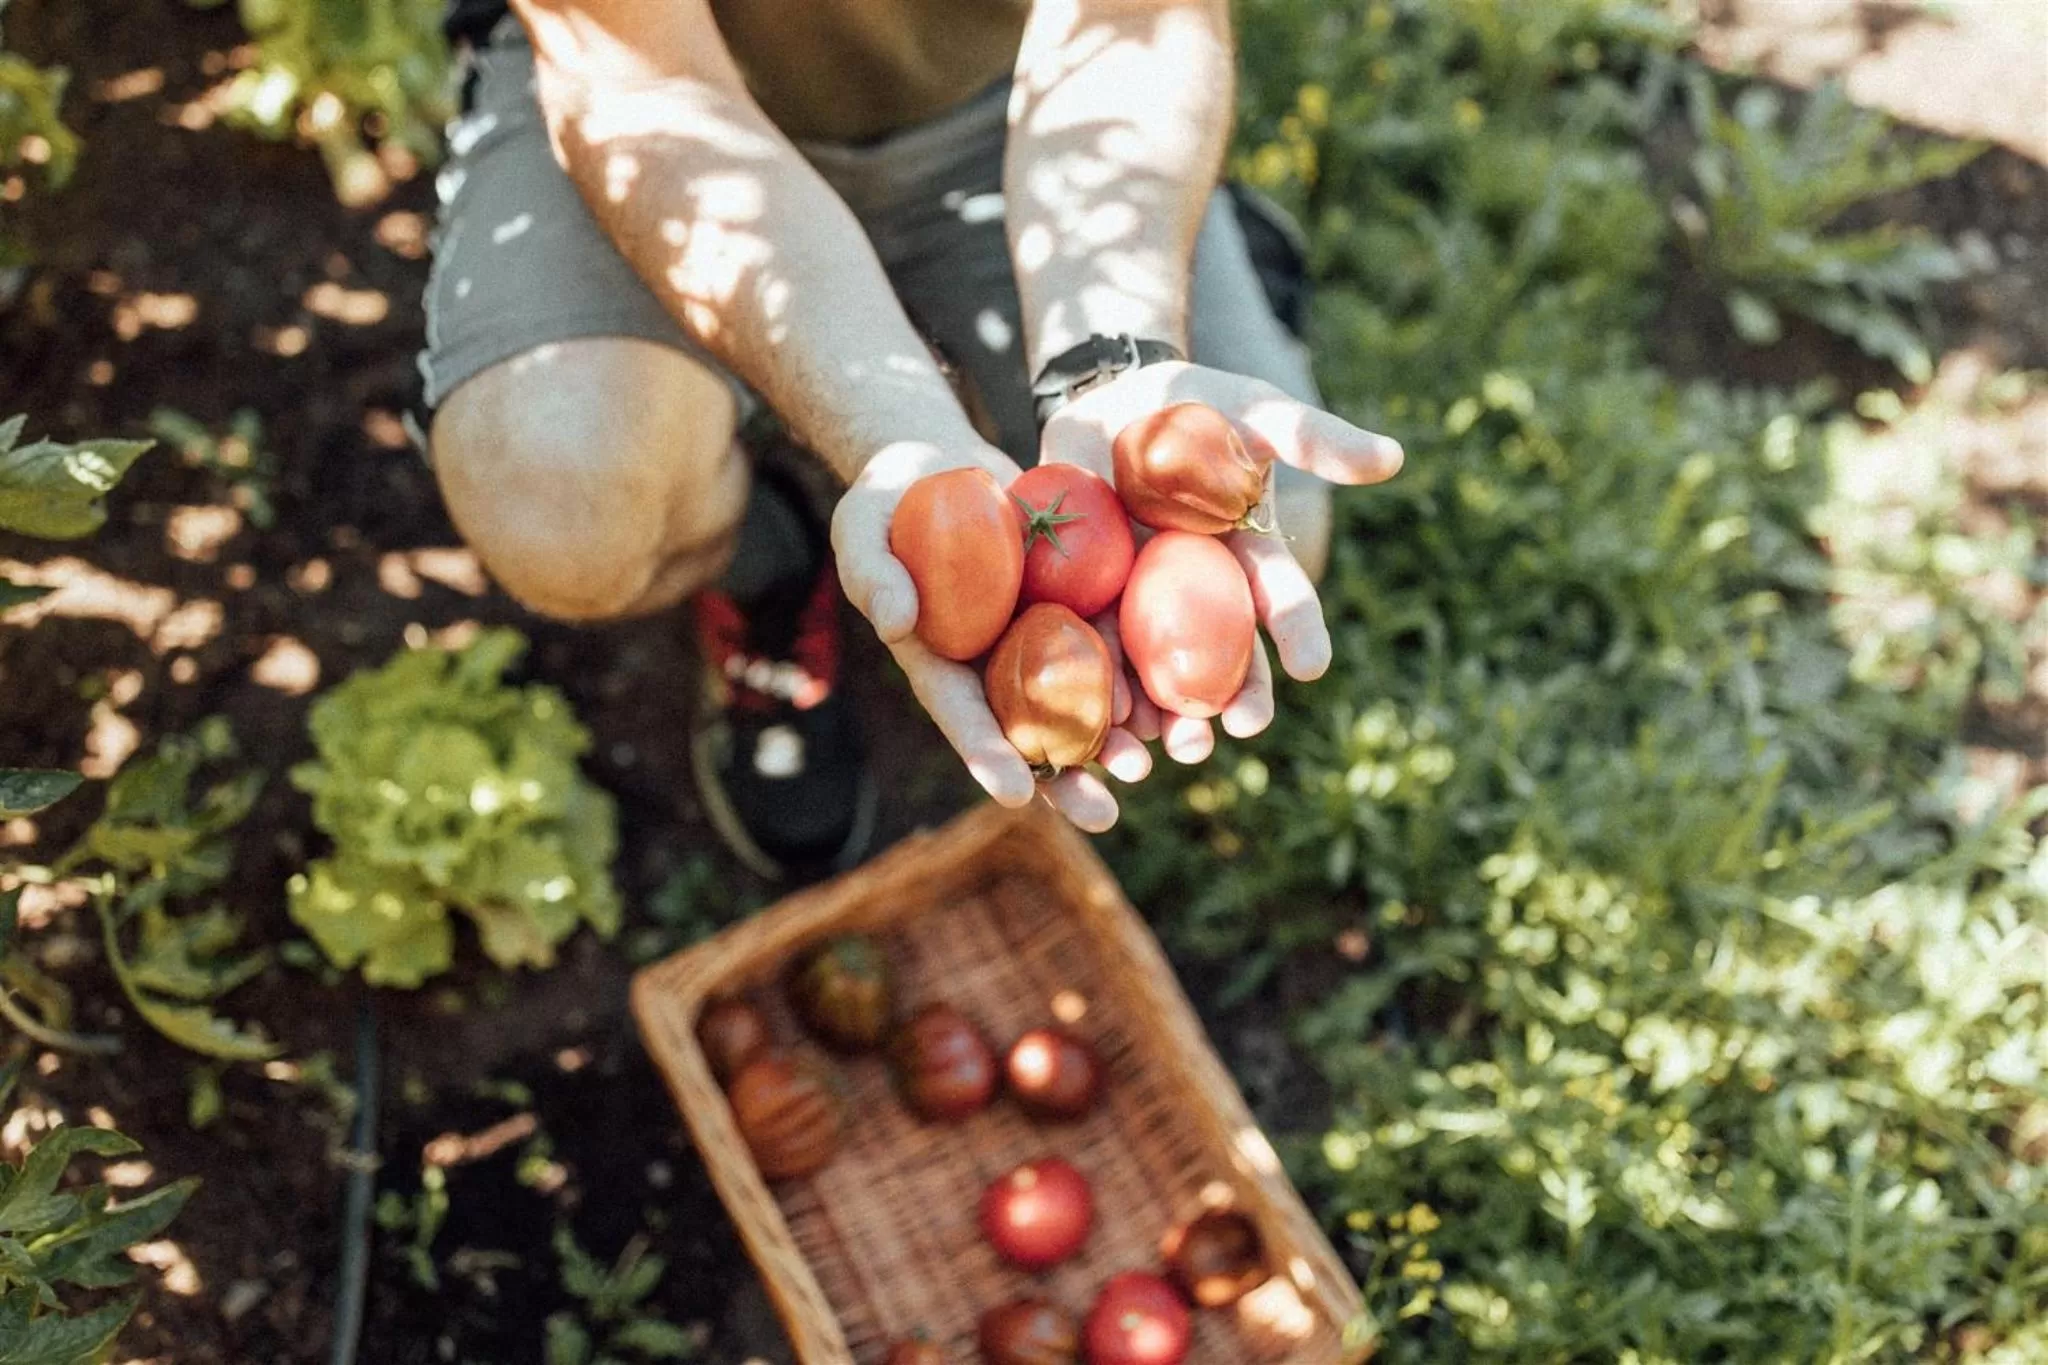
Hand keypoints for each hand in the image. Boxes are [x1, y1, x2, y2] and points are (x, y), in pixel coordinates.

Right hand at [833, 439, 1152, 830]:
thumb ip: (874, 573)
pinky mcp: (1076, 598)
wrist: (938, 464)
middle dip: (1065, 775)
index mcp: (940, 660)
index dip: (985, 752)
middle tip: (1103, 813)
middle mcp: (993, 661)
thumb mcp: (862, 528)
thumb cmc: (884, 501)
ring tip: (1149, 766)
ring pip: (1081, 697)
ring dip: (1115, 737)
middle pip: (1030, 728)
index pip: (962, 713)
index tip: (1012, 793)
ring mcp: (1038, 634)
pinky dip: (1141, 671)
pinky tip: (1175, 700)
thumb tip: (897, 621)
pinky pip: (1112, 637)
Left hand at [1039, 362, 1403, 760]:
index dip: (1298, 630)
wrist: (1106, 397)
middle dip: (1234, 696)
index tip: (1312, 666)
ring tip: (1174, 747)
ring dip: (1169, 714)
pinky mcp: (1086, 600)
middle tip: (1240, 729)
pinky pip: (1095, 650)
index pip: (1279, 597)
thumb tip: (1392, 460)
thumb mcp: (1252, 411)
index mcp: (1246, 555)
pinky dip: (1102, 689)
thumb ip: (1312, 437)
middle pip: (1223, 654)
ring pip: (1160, 669)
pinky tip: (1104, 724)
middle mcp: (1199, 591)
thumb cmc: (1191, 403)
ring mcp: (1142, 600)